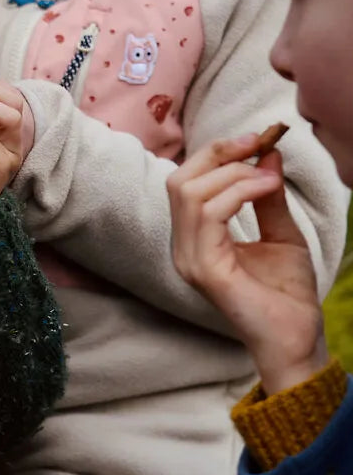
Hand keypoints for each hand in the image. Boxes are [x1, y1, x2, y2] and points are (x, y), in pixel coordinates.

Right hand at [167, 132, 328, 393]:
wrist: (294, 334)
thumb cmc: (286, 293)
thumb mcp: (281, 231)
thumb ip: (267, 197)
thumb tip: (267, 155)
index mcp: (194, 239)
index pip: (186, 183)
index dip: (217, 153)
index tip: (258, 140)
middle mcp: (183, 248)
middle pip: (179, 181)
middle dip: (218, 154)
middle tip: (259, 145)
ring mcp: (189, 259)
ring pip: (190, 194)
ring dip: (234, 174)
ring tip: (269, 178)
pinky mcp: (204, 269)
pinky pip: (209, 214)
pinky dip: (240, 192)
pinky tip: (267, 189)